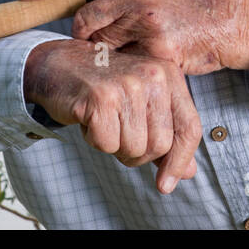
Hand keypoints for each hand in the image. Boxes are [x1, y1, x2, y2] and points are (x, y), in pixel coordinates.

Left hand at [16, 0, 248, 74]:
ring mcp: (146, 22)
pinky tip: (147, 55)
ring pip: (102, 45)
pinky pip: (125, 63)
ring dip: (108, 50)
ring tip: (134, 42)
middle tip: (103, 36)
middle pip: (84, 20)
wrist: (226, 15)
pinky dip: (128, 64)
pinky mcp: (157, 50)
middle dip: (85, 33)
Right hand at [23, 38, 199, 193]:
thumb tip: (188, 172)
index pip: (189, 128)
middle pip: (160, 145)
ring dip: (114, 146)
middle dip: (137, 154)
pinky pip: (107, 144)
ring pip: (133, 148)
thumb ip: (167, 134)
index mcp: (169, 75)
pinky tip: (89, 118)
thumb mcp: (143, 103)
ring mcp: (127, 85)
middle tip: (119, 135)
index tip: (165, 184)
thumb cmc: (104, 86)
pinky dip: (94, 140)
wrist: (60, 64)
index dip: (180, 161)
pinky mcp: (101, 98)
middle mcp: (153, 76)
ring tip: (104, 121)